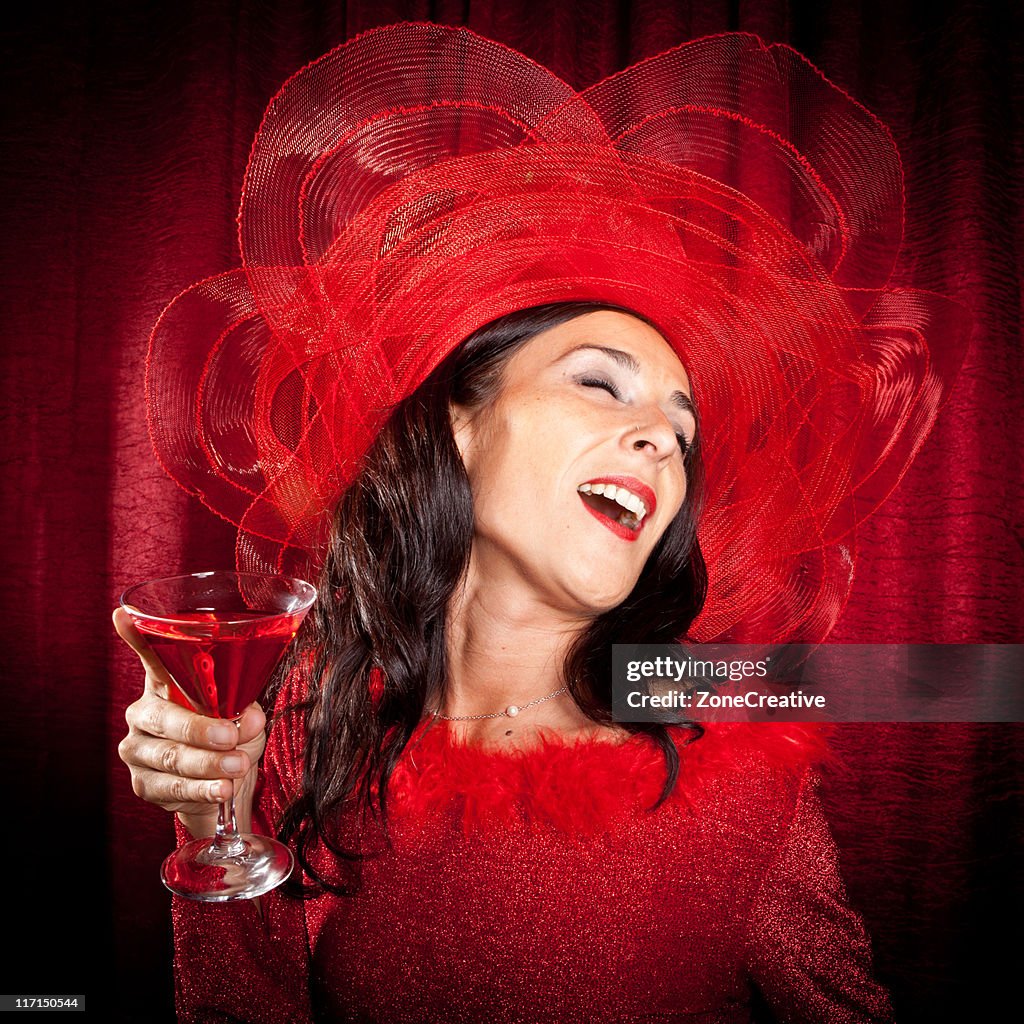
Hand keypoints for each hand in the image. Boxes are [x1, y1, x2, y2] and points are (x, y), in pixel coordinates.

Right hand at [113, 607, 267, 838]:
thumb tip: (246, 718)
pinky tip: (221, 790)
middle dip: (200, 729)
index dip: (136, 636)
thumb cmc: (231, 739)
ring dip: (208, 764)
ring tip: (237, 768)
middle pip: (163, 717)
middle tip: (230, 737)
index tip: (123, 616)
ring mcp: (139, 750)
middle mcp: (144, 713)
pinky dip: (201, 790)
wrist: (224, 789)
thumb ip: (245, 713)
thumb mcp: (246, 720)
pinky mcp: (143, 784)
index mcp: (168, 685)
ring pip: (170, 756)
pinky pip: (171, 787)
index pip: (152, 658)